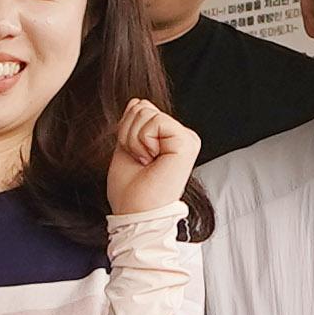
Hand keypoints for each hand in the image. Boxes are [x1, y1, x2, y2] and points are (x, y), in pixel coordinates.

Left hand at [108, 96, 202, 217]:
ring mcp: (187, 138)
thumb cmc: (131, 189)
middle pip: (142, 107)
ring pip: (146, 112)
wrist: (136, 212)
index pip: (141, 108)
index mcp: (170, 138)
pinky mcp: (187, 142)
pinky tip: (151, 159)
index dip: (126, 129)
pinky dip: (142, 140)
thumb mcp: (127, 147)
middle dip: (128, 133)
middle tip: (139, 159)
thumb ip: (133, 125)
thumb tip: (138, 102)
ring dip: (134, 140)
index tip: (134, 156)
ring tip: (145, 161)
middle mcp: (182, 136)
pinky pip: (155, 121)